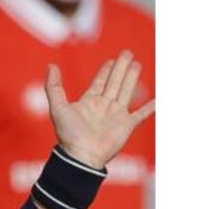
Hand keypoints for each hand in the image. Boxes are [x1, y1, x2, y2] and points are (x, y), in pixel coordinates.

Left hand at [44, 50, 155, 168]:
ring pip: (127, 92)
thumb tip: (51, 65)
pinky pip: (141, 114)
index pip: (99, 82)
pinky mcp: (127, 126)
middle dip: (121, 68)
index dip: (105, 71)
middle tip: (128, 53)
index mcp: (88, 102)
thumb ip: (53, 86)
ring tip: (138, 64)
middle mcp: (103, 107)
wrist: (82, 155)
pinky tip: (157, 99)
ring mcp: (116, 116)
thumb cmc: (68, 133)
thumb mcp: (57, 107)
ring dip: (132, 79)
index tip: (112, 60)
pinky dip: (149, 107)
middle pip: (115, 83)